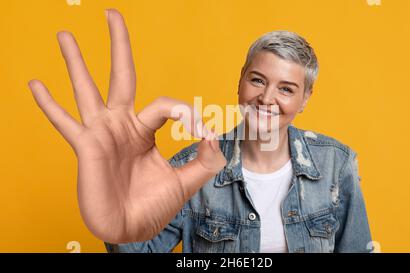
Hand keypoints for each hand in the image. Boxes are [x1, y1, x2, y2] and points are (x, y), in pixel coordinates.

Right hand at [28, 9, 225, 243]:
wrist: (131, 230)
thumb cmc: (154, 206)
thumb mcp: (187, 181)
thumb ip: (205, 159)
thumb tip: (216, 135)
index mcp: (144, 130)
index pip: (169, 105)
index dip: (189, 114)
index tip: (205, 134)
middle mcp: (122, 125)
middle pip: (121, 76)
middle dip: (118, 45)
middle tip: (112, 14)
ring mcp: (102, 133)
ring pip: (88, 89)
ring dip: (76, 62)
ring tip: (65, 35)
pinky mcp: (87, 147)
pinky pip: (65, 122)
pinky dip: (50, 105)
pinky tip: (36, 84)